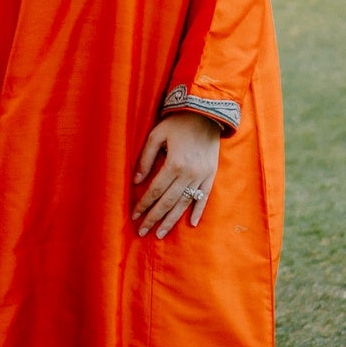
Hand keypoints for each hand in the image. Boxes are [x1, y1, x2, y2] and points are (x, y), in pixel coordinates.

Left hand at [131, 112, 219, 238]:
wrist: (206, 112)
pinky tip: (191, 223)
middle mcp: (189, 173)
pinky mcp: (211, 174)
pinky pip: (204, 196)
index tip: (134, 216)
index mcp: (174, 164)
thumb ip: (146, 158)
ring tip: (160, 233)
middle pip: (168, 201)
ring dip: (171, 220)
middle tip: (143, 232)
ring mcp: (202, 175)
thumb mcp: (156, 135)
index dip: (144, 204)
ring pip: (184, 203)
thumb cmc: (178, 122)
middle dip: (154, 218)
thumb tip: (136, 181)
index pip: (155, 190)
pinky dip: (198, 211)